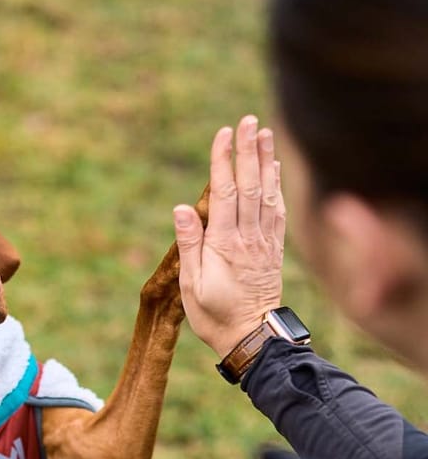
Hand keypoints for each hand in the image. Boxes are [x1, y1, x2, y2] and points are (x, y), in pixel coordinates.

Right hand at [173, 115, 285, 358]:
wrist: (251, 338)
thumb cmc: (214, 316)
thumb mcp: (191, 286)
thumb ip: (189, 245)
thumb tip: (182, 208)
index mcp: (225, 244)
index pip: (224, 193)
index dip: (224, 161)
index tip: (224, 133)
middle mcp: (248, 237)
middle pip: (249, 185)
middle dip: (248, 151)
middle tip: (248, 120)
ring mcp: (264, 242)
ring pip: (267, 193)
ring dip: (265, 161)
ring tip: (264, 133)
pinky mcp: (273, 249)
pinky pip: (276, 210)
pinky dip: (276, 185)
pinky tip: (274, 168)